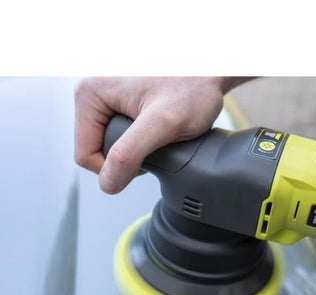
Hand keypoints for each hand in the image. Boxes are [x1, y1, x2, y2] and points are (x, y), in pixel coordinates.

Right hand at [74, 77, 247, 193]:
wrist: (211, 70)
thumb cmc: (193, 87)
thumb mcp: (162, 123)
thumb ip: (129, 154)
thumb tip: (107, 183)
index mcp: (89, 94)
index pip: (85, 156)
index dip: (116, 169)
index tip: (147, 156)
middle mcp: (93, 92)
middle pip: (97, 150)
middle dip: (128, 157)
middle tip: (157, 141)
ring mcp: (107, 96)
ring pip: (111, 144)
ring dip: (137, 149)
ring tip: (161, 132)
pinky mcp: (121, 101)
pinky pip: (123, 134)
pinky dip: (143, 138)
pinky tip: (160, 127)